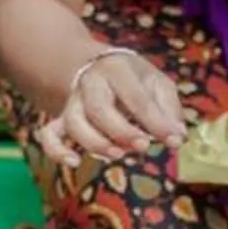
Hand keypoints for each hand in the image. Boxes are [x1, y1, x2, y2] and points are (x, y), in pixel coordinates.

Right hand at [37, 49, 185, 169]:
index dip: (155, 122)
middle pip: (98, 109)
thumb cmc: (134, 80)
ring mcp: (73, 102)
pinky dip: (57, 150)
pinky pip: (50, 135)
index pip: (136, 97)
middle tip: (143, 146)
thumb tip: (177, 138)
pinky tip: (74, 162)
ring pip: (74, 123)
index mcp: (118, 69)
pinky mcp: (62, 120)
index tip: (174, 140)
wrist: (97, 66)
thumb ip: (169, 109)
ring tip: (118, 155)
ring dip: (96, 143)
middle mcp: (90, 83)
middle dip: (122, 132)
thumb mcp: (157, 83)